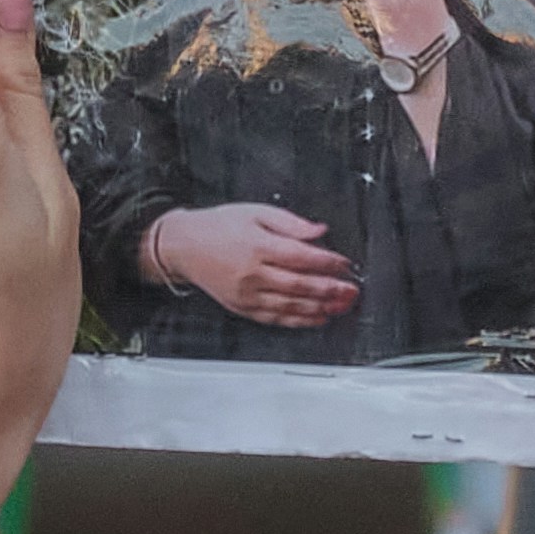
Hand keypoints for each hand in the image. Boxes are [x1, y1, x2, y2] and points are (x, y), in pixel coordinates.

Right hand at [144, 199, 357, 328]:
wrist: (183, 246)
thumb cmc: (219, 226)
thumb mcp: (256, 212)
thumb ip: (291, 223)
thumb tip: (320, 231)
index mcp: (258, 246)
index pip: (301, 257)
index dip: (327, 262)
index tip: (345, 264)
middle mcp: (253, 274)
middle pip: (300, 285)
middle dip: (330, 289)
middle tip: (351, 290)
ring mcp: (247, 295)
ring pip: (290, 306)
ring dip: (320, 308)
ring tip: (341, 306)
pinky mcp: (242, 308)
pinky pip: (276, 318)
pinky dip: (299, 321)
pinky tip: (317, 318)